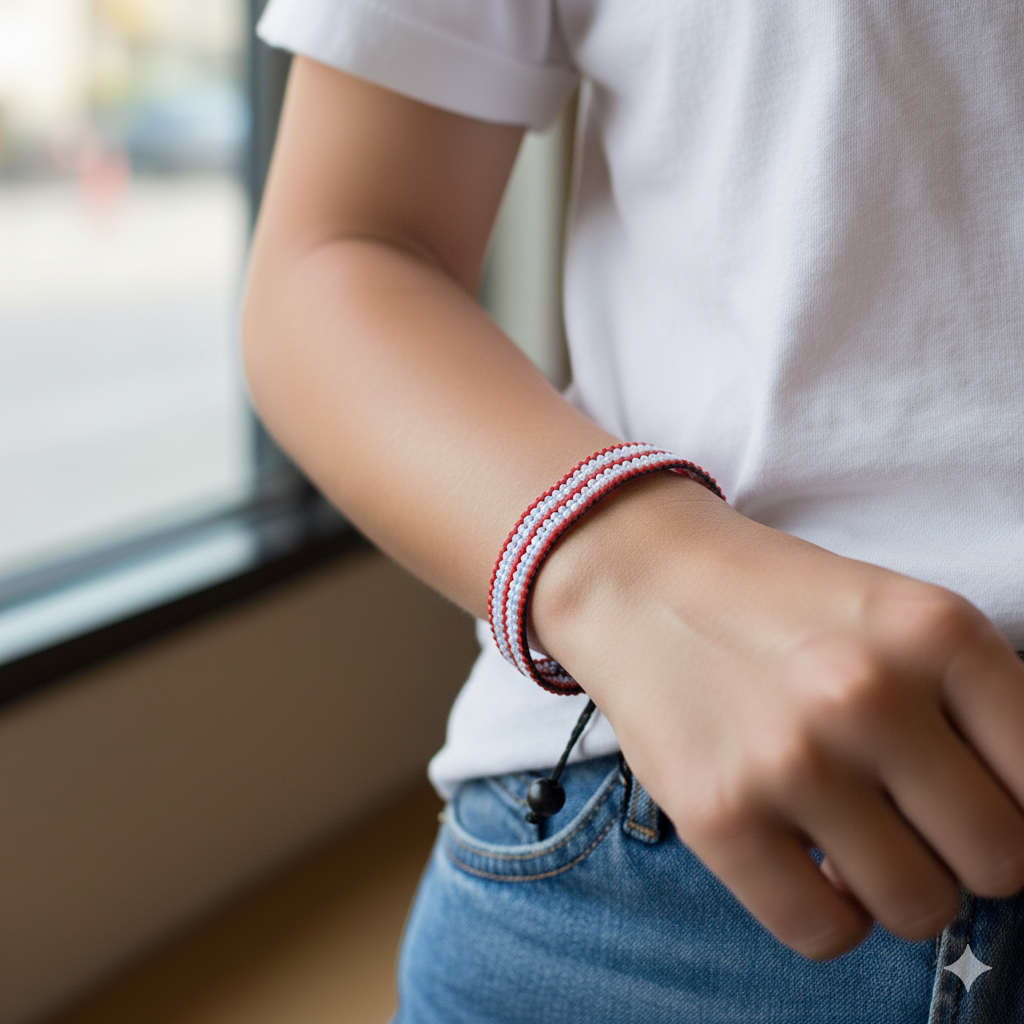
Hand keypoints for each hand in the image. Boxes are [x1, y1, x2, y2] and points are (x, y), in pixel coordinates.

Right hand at [531, 472, 1023, 958]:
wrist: (643, 579)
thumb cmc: (778, 605)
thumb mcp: (897, 615)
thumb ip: (974, 706)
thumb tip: (1017, 832)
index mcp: (937, 632)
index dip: (1017, 806)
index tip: (975, 804)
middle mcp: (871, 696)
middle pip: (1000, 861)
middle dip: (962, 852)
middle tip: (910, 816)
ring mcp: (791, 760)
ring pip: (920, 909)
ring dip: (896, 886)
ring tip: (851, 834)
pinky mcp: (719, 816)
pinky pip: (826, 935)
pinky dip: (827, 915)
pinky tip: (801, 858)